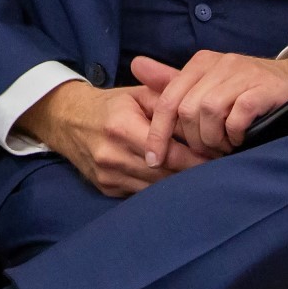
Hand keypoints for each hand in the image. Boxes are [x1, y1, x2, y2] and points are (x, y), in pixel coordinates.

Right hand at [16, 80, 204, 197]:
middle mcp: (112, 155)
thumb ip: (171, 104)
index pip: (171, 154)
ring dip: (180, 185)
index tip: (221, 157)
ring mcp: (108, 176)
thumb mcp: (139, 94)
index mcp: (122, 127)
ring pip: (156, 190)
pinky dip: (160, 189)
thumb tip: (205, 122)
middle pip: (166, 176)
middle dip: (194, 174)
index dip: (199, 159)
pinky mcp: (106, 188)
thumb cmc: (112, 104)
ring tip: (202, 178)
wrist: (67, 119)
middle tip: (220, 170)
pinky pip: (142, 194)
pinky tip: (175, 182)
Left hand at [130, 49, 287, 162]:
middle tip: (208, 153)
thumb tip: (136, 66)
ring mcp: (242, 73)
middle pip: (186, 109)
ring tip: (226, 147)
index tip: (154, 160)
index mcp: (201, 63)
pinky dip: (235, 133)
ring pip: (208, 111)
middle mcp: (219, 63)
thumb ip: (173, 81)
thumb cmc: (246, 91)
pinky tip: (242, 139)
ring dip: (214, 139)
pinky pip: (237, 114)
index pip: (168, 99)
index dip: (158, 132)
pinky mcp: (264, 87)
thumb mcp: (209, 86)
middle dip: (194, 140)